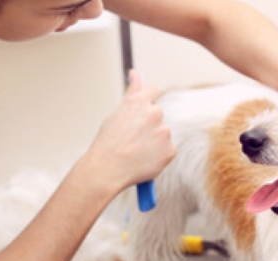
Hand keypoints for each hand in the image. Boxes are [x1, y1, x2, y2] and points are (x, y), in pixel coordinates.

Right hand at [82, 70, 175, 193]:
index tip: (142, 111)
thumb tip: (136, 72)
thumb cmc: (108, 142)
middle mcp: (155, 113)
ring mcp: (164, 132)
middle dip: (148, 125)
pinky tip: (143, 159)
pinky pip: (167, 149)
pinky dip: (159, 155)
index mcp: (140, 101)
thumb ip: (133, 92)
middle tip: (132, 139)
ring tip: (135, 151)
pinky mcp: (170, 150)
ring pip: (162, 133)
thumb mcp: (117, 113)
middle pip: (157, 115)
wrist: (107, 170)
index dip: (147, 101)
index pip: (153, 91)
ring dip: (154, 140)